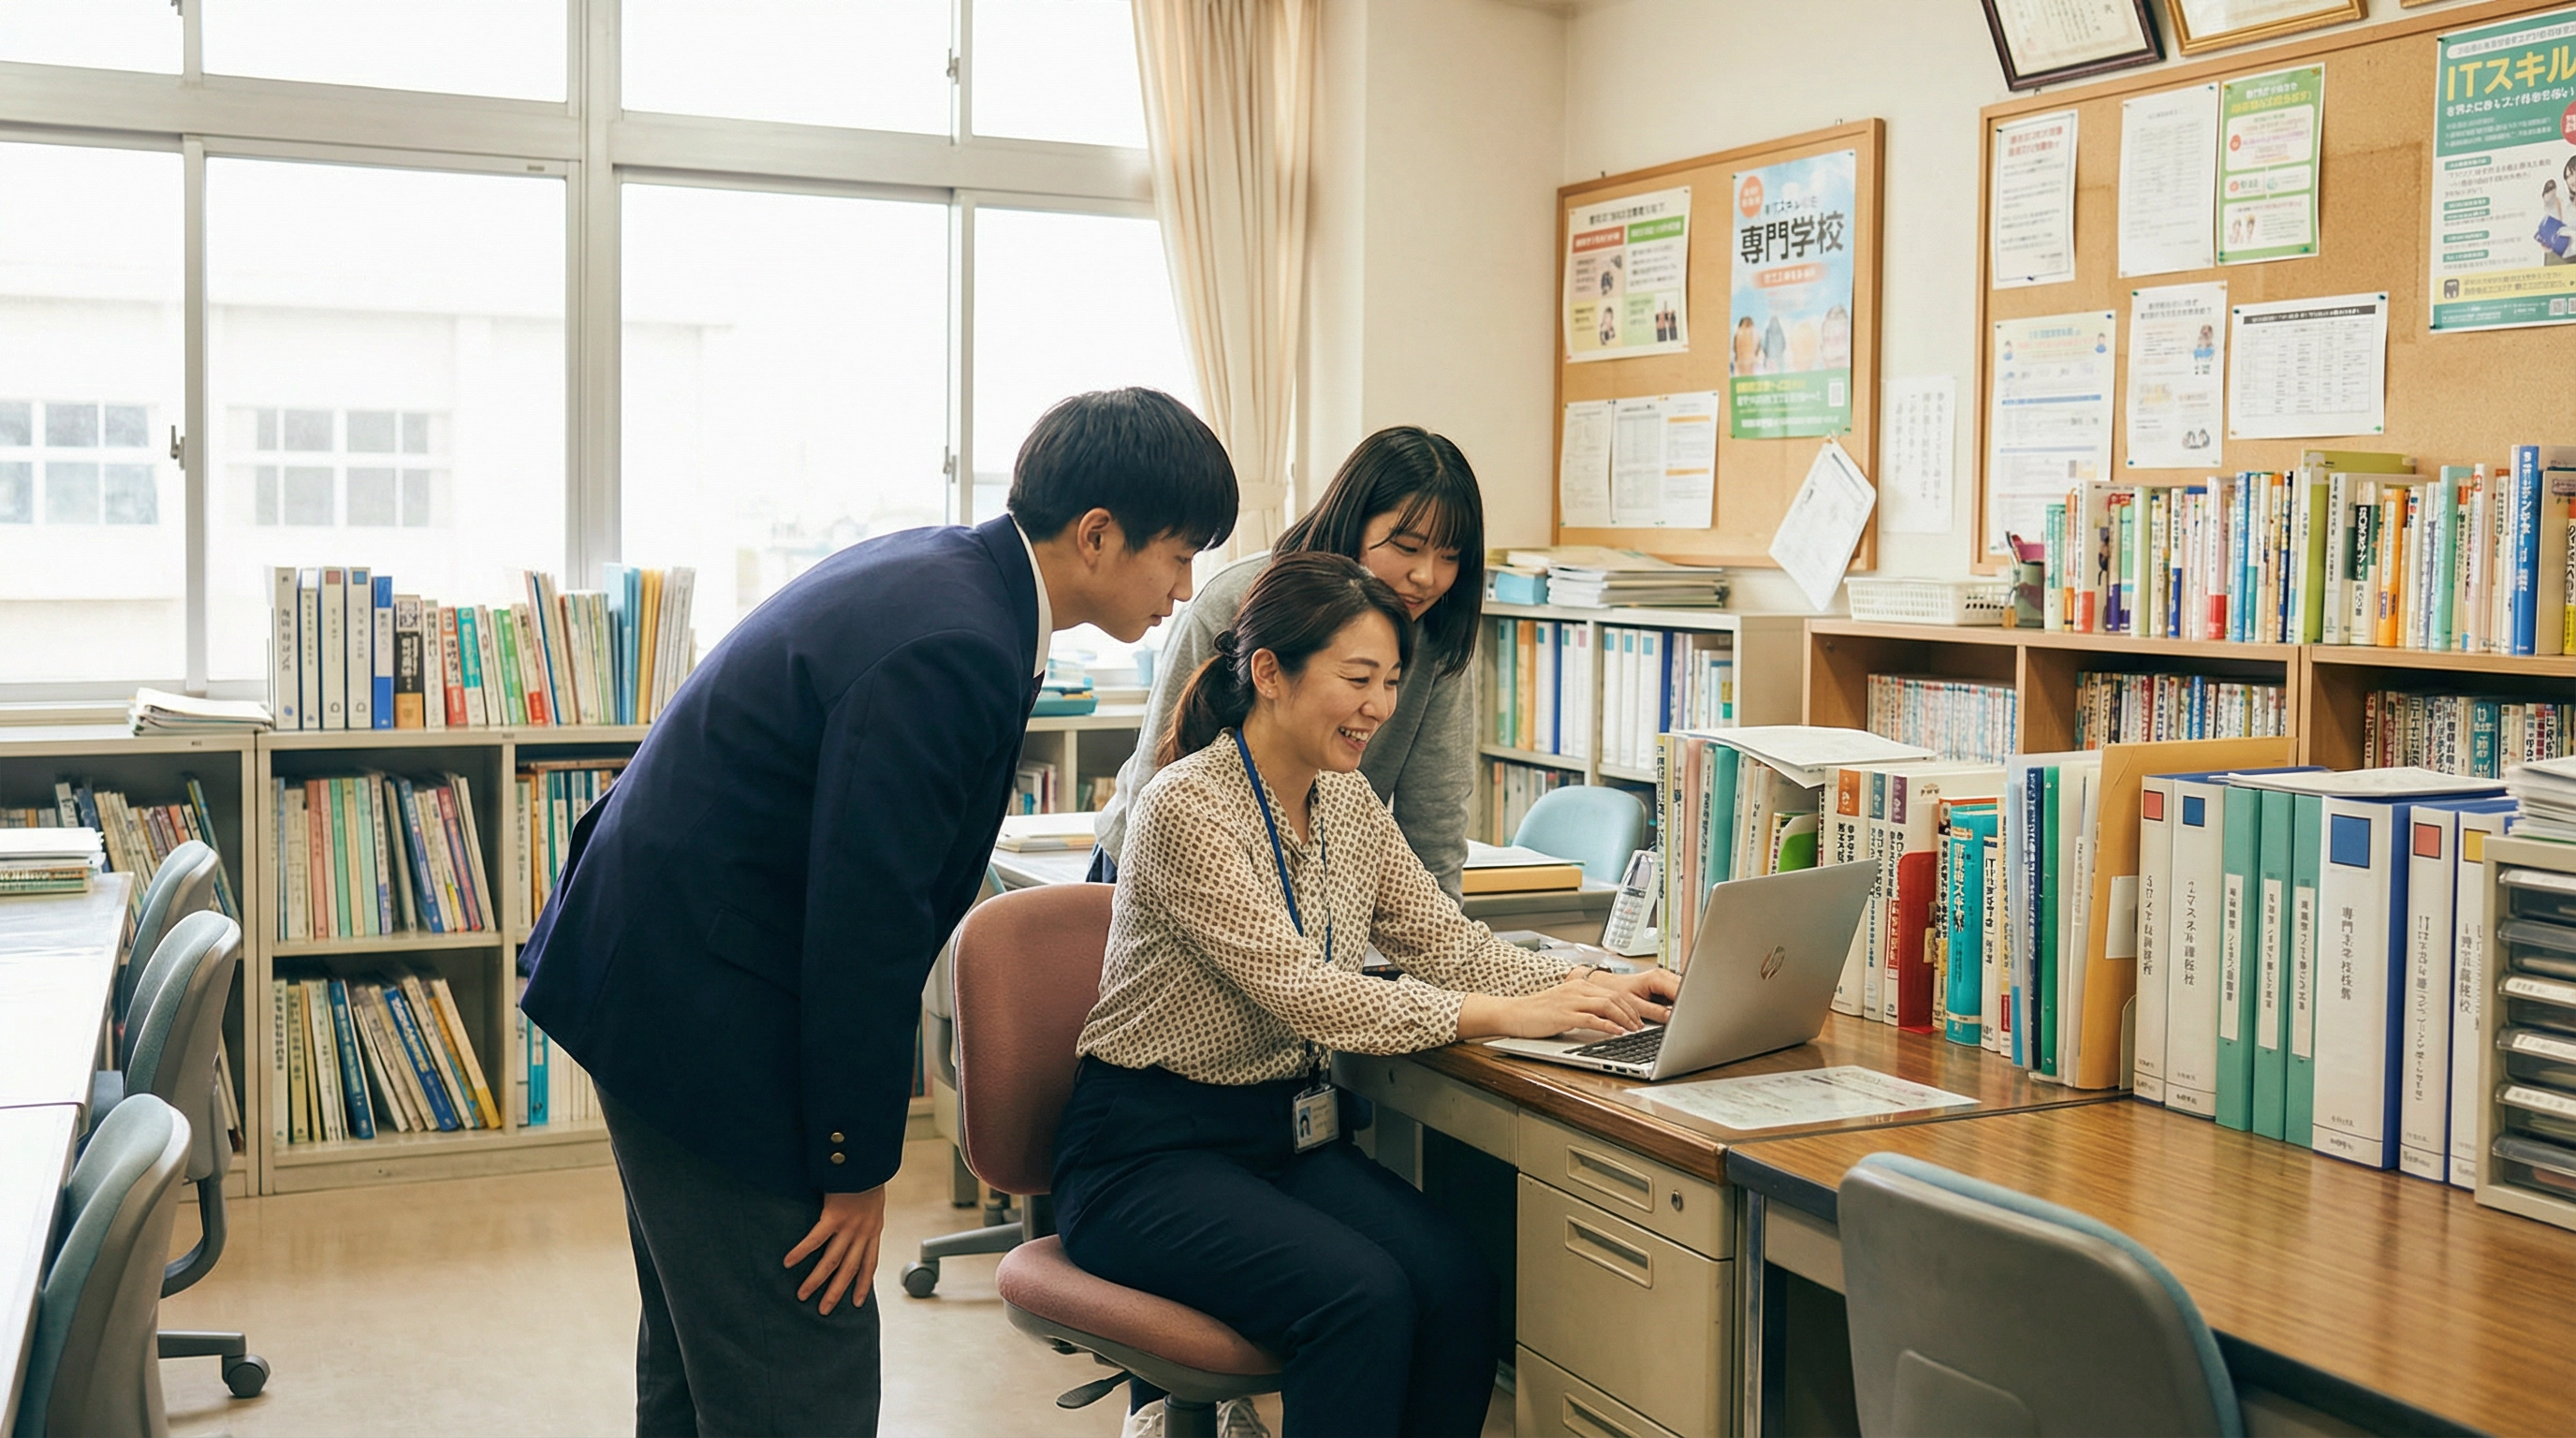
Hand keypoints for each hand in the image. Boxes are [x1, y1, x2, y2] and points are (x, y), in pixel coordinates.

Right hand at [784, 1185, 886, 1315]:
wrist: (870, 1160)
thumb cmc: (869, 1175)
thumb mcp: (873, 1200)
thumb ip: (864, 1215)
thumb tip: (854, 1223)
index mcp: (873, 1229)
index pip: (869, 1263)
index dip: (863, 1284)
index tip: (857, 1302)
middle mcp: (863, 1233)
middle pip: (849, 1269)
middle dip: (836, 1292)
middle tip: (824, 1310)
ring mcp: (849, 1227)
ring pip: (832, 1261)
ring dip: (816, 1280)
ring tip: (803, 1295)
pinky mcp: (834, 1216)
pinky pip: (815, 1239)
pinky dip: (802, 1252)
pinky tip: (788, 1262)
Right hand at [1457, 971, 1672, 1040]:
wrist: (1514, 1013)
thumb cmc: (1539, 1013)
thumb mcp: (1566, 1005)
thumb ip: (1587, 1008)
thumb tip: (1610, 1020)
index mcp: (1581, 985)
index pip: (1615, 992)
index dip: (1633, 1005)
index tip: (1645, 1016)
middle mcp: (1579, 989)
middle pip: (1616, 997)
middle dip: (1635, 1012)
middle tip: (1645, 1026)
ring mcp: (1571, 1001)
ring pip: (1608, 1006)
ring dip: (1625, 1019)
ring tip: (1635, 1030)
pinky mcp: (1564, 1015)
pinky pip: (1593, 1019)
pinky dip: (1609, 1026)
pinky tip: (1617, 1033)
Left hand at [1590, 965, 1681, 1009]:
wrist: (1605, 986)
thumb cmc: (1615, 991)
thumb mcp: (1636, 1006)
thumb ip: (1656, 1012)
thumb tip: (1672, 1017)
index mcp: (1657, 978)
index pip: (1681, 990)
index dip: (1687, 1003)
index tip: (1689, 1015)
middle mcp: (1663, 976)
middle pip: (1685, 989)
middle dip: (1686, 1004)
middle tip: (1685, 1018)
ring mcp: (1665, 980)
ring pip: (1682, 992)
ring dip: (1682, 1004)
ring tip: (1677, 1015)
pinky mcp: (1664, 986)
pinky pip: (1676, 994)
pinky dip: (1676, 1003)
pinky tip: (1672, 1011)